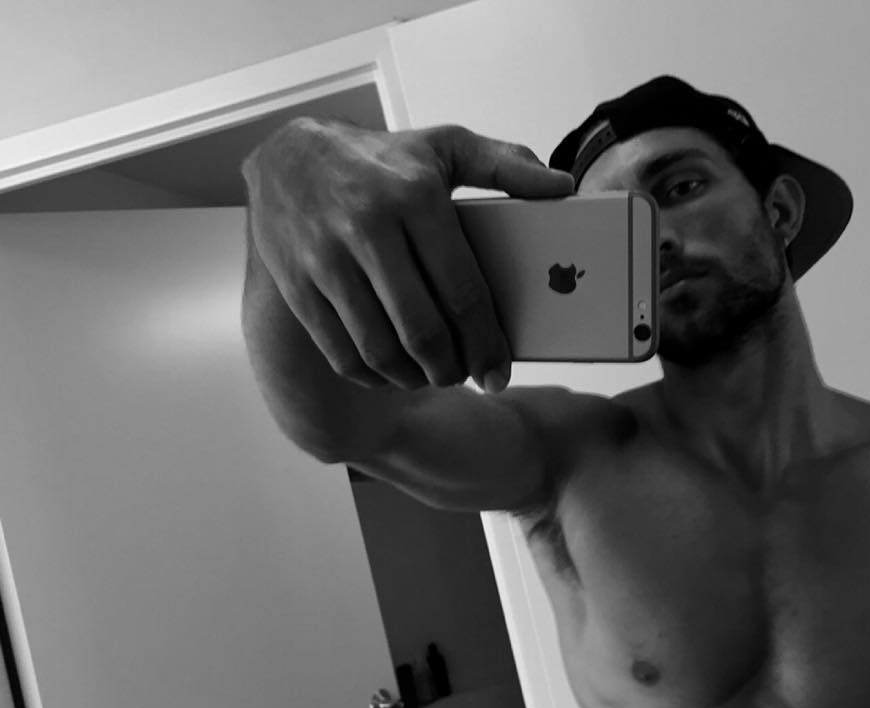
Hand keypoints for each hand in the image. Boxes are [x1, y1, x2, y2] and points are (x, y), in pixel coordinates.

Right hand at [242, 118, 573, 392]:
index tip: (499, 373)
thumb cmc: (381, 160)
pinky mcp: (297, 284)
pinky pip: (339, 352)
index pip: (462, 290)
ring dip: (412, 378)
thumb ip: (505, 165)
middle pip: (421, 330)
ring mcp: (326, 259)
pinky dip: (371, 376)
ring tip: (431, 375)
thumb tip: (562, 187)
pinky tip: (390, 373)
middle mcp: (368, 228)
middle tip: (465, 375)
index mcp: (415, 197)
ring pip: (378, 348)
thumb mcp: (445, 147)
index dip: (486, 343)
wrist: (286, 157)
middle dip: (451, 368)